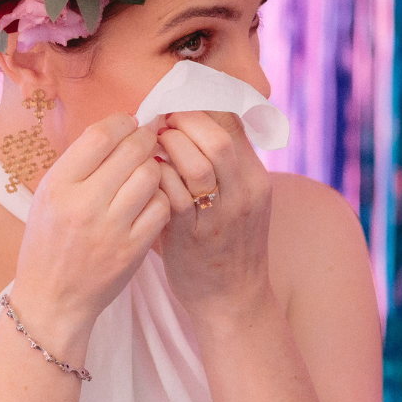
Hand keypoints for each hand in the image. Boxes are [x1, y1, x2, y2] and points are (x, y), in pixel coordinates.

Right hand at [16, 115, 170, 331]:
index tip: (131, 122)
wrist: (53, 298)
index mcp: (58, 186)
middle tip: (149, 140)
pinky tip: (152, 200)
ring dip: (155, 168)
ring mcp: (111, 228)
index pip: (100, 135)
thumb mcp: (49, 196)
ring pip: (152, 175)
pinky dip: (162, 198)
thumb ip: (80, 163)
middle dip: (146, 138)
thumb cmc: (50, 242)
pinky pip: (163, 207)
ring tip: (148, 172)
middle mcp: (83, 204)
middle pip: (132, 150)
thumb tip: (118, 127)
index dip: (123, 121)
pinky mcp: (133, 249)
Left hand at [152, 110, 274, 310]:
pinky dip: (156, 177)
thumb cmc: (227, 243)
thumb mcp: (238, 199)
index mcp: (255, 177)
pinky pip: (173, 194)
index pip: (234, 122)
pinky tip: (146, 176)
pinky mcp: (194, 235)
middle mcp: (245, 192)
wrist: (233, 299)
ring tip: (153, 147)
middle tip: (160, 122)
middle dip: (182, 122)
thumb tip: (186, 119)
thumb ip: (221, 164)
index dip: (201, 104)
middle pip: (217, 137)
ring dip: (167, 148)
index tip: (175, 103)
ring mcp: (221, 215)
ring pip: (197, 163)